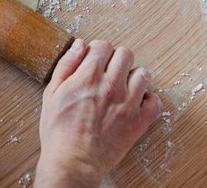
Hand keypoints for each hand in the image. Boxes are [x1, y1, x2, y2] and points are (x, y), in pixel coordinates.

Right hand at [35, 39, 162, 187]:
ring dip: (134, 76)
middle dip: (116, 58)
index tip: (95, 59)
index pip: (103, 45)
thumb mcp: (52, 93)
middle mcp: (110, 85)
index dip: (98, 50)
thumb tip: (79, 45)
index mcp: (88, 76)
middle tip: (109, 71)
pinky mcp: (138, 122)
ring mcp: (127, 103)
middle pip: (125, 54)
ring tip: (124, 86)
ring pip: (143, 74)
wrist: (73, 161)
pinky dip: (148, 100)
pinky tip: (136, 103)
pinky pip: (155, 102)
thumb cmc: (58, 131)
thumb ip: (66, 65)